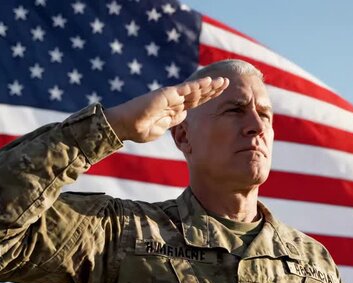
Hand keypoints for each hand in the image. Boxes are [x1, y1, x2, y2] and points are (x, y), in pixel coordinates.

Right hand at [105, 77, 228, 142]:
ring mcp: (170, 97)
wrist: (125, 127)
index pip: (195, 102)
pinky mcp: (165, 95)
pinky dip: (197, 86)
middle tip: (227, 82)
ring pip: (194, 90)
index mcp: (174, 109)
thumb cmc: (139, 129)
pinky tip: (208, 83)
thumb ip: (173, 121)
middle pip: (198, 94)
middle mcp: (173, 100)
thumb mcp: (161, 128)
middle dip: (213, 89)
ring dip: (209, 86)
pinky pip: (184, 90)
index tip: (220, 93)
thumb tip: (184, 115)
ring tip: (222, 82)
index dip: (208, 97)